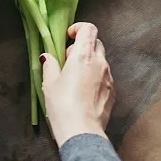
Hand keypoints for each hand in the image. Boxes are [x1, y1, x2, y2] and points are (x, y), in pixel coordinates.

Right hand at [41, 22, 114, 147]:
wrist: (82, 132)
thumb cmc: (63, 107)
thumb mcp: (49, 84)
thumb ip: (50, 65)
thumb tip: (47, 57)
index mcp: (83, 56)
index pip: (89, 29)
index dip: (79, 28)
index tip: (69, 36)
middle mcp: (100, 63)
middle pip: (96, 42)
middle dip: (83, 46)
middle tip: (68, 58)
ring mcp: (109, 77)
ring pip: (101, 60)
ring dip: (89, 62)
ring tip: (75, 77)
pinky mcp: (113, 91)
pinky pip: (105, 76)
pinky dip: (95, 76)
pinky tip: (84, 91)